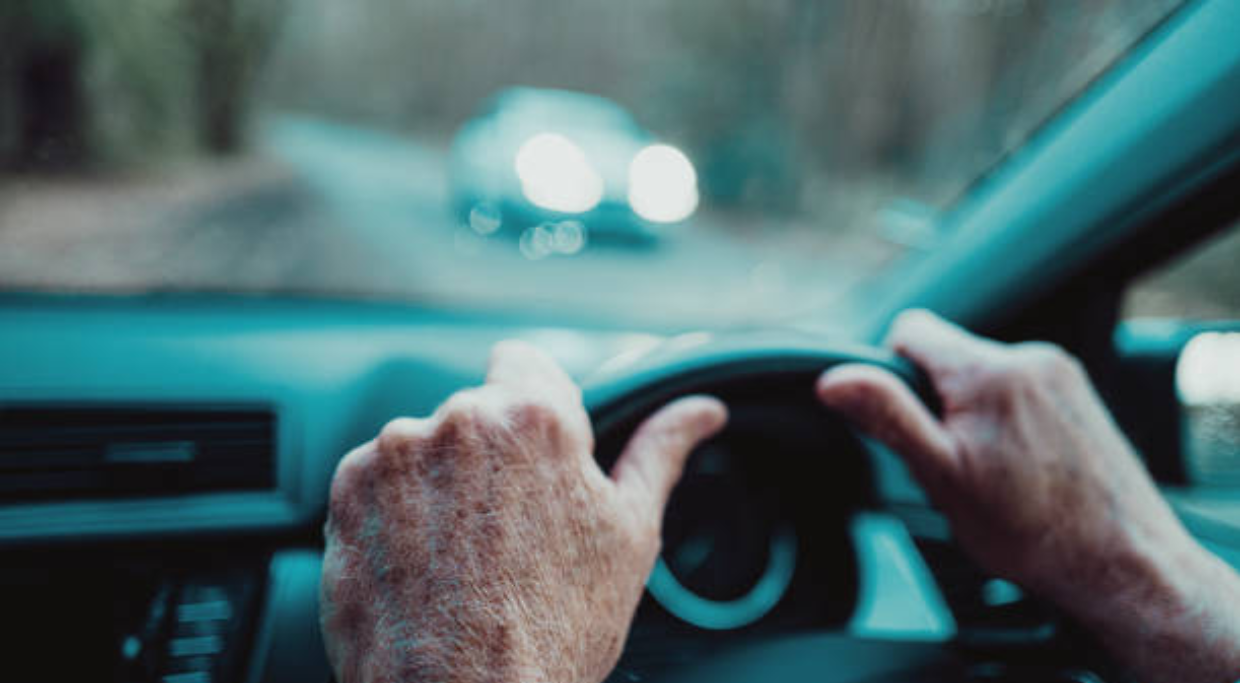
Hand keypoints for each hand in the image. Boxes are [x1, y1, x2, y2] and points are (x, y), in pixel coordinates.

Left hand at [320, 341, 725, 682]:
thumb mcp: (629, 537)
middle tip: (509, 531)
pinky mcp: (346, 493)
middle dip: (491, 456)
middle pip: (475, 413)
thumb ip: (660, 453)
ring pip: (424, 448)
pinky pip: (375, 482)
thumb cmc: (553, 630)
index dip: (535, 409)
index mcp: (534, 418)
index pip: (524, 363)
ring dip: (439, 483)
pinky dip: (393, 513)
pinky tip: (421, 565)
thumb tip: (702, 411)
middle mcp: (458, 420)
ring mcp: (393, 454)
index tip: (536, 457)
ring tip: (462, 558)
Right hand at [817, 310, 1239, 682]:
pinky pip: (1019, 388)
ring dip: (973, 412)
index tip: (908, 422)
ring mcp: (1060, 373)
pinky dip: (1007, 419)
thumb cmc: (1033, 532)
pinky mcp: (1079, 393)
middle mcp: (1029, 358)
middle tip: (953, 461)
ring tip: (992, 470)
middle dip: (937, 401)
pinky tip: (1020, 467)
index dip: (892, 372)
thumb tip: (835, 378)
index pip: (910, 328)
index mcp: (987, 372)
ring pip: (982, 375)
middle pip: (948, 355)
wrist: (1121, 562)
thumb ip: (887, 416)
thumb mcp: (941, 476)